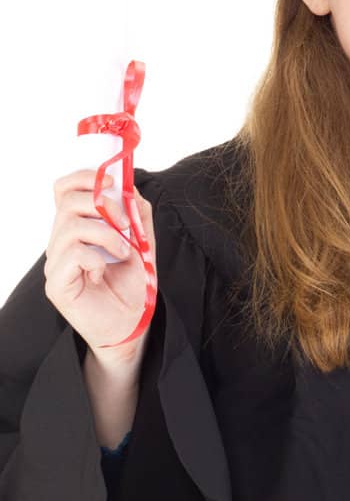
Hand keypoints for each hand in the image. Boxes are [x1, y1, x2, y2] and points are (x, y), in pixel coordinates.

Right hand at [45, 170, 154, 371]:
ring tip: (123, 252)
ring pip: (72, 226)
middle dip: (104, 205)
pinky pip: (73, 255)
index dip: (85, 178)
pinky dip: (97, 258)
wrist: (133, 322)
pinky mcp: (56, 284)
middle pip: (68, 201)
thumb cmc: (133, 282)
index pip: (64, 189)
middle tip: (127, 225)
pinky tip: (103, 272)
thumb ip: (137, 212)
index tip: (113, 183)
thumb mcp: (142, 239)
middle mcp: (61, 241)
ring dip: (108, 235)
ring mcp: (56, 262)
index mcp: (78, 226)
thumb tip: (130, 188)